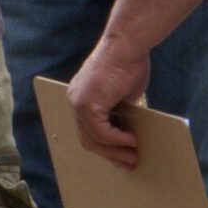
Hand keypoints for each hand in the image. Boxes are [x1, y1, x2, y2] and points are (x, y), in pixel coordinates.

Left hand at [69, 41, 149, 167]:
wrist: (128, 44)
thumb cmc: (130, 62)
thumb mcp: (123, 94)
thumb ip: (119, 113)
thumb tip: (126, 138)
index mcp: (80, 97)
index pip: (88, 130)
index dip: (104, 147)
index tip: (121, 157)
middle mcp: (74, 100)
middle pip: (88, 139)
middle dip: (109, 155)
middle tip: (129, 163)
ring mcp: (78, 103)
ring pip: (93, 140)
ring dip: (114, 152)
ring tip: (133, 157)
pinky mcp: (88, 104)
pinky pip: (101, 133)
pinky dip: (117, 141)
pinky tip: (132, 141)